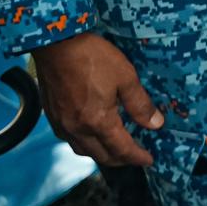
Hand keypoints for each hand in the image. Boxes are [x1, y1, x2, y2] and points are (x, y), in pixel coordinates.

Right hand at [30, 32, 160, 168]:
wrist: (56, 45)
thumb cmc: (92, 58)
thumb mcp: (125, 77)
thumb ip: (140, 104)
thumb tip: (155, 124)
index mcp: (98, 121)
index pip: (121, 149)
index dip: (136, 157)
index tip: (148, 160)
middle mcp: (77, 129)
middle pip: (101, 155)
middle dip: (120, 160)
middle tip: (134, 157)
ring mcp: (61, 124)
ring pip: (83, 150)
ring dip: (101, 154)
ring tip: (114, 149)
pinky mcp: (51, 115)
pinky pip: (69, 139)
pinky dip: (83, 143)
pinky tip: (90, 134)